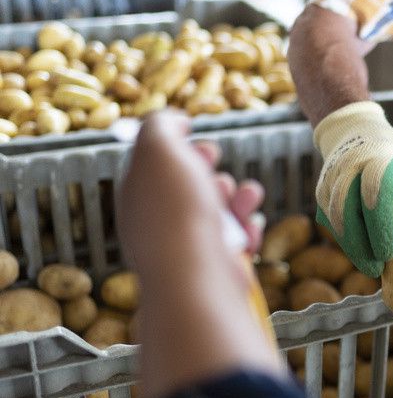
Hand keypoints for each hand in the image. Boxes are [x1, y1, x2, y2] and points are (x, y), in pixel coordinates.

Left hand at [117, 111, 263, 274]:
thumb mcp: (159, 149)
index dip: (176, 148)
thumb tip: (173, 121)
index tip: (196, 139)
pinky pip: (235, 242)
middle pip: (186, 189)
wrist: (197, 275)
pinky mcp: (215, 268)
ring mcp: (187, 249)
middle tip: (215, 167)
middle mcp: (158, 225)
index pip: (153, 167)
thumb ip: (160, 126)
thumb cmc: (176, 211)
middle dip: (208, 172)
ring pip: (217, 214)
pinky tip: (251, 224)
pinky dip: (247, 229)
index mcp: (137, 197)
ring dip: (236, 198)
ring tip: (247, 194)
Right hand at [314, 101, 392, 276]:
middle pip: (347, 210)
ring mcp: (331, 179)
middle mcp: (350, 168)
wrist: (355, 131)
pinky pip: (331, 222)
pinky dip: (345, 241)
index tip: (390, 253)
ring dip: (352, 247)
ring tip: (371, 267)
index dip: (380, 225)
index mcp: (379, 160)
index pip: (375, 192)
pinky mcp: (321, 192)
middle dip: (361, 244)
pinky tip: (361, 254)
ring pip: (335, 219)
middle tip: (378, 271)